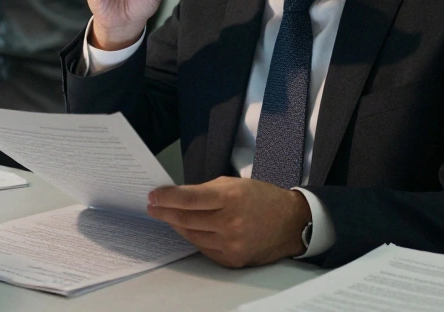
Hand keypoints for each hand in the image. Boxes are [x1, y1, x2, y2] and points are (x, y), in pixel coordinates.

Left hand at [147, 177, 310, 267]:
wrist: (291, 223)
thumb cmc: (262, 199)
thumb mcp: (235, 184)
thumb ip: (206, 191)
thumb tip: (177, 197)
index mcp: (231, 198)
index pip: (188, 199)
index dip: (166, 198)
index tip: (153, 196)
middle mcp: (230, 223)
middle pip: (185, 219)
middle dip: (164, 212)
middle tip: (153, 206)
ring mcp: (231, 244)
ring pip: (191, 235)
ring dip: (176, 225)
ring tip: (167, 216)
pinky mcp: (232, 259)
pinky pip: (203, 248)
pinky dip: (193, 237)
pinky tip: (188, 228)